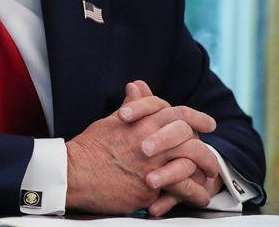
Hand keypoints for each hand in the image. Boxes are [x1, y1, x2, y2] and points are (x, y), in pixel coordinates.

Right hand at [64, 82, 216, 213]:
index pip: (177, 113)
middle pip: (191, 138)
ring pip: (192, 161)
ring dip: (205, 169)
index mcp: (141, 122)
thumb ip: (131, 107)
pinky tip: (200, 197)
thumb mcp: (110, 122)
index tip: (207, 123)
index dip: (195, 117)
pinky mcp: (151, 187)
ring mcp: (153, 163)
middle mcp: (151, 140)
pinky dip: (195, 193)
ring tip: (210, 177)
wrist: (73, 173)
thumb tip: (137, 87)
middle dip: (206, 147)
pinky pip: (183, 189)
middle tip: (211, 155)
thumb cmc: (88, 148)